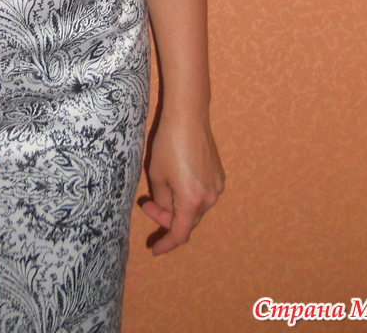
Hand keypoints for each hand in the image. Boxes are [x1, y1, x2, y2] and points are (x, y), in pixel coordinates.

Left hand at [140, 110, 223, 254]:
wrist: (188, 117)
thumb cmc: (168, 144)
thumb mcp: (157, 175)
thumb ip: (162, 200)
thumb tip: (167, 208)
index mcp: (192, 202)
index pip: (180, 234)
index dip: (166, 244)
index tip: (154, 249)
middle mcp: (210, 199)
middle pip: (188, 221)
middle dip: (167, 217)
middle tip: (147, 203)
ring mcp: (217, 187)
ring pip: (195, 208)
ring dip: (178, 206)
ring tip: (161, 189)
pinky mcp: (219, 175)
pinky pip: (202, 194)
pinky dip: (188, 195)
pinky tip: (177, 179)